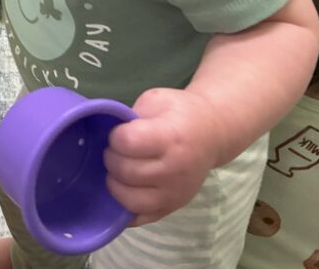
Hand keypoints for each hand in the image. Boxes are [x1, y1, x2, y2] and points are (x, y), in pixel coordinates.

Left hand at [104, 88, 221, 225]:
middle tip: (114, 150)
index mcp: (170, 137)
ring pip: (130, 199)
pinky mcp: (173, 208)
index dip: (115, 136)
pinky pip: (140, 217)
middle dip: (111, 158)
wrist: (212, 133)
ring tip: (117, 169)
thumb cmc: (180, 112)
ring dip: (115, 183)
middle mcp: (175, 170)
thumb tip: (106, 133)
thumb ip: (132, 116)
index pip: (128, 143)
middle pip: (126, 171)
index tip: (117, 132)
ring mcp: (175, 193)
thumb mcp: (156, 100)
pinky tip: (123, 190)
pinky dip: (125, 207)